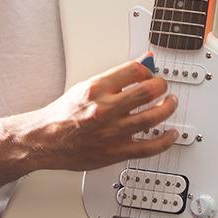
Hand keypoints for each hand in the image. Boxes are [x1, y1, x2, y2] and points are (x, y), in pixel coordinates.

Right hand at [33, 56, 177, 171]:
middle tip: (163, 86)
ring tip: (170, 103)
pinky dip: (164, 141)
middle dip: (161, 85)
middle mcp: (104, 109)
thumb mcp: (86, 85)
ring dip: (167, 108)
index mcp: (96, 88)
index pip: (133, 70)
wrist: (46, 139)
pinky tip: (171, 134)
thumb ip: (115, 77)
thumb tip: (141, 64)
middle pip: (146, 92)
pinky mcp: (115, 152)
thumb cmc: (64, 113)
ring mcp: (111, 132)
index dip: (148, 69)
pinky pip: (147, 148)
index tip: (150, 72)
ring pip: (152, 118)